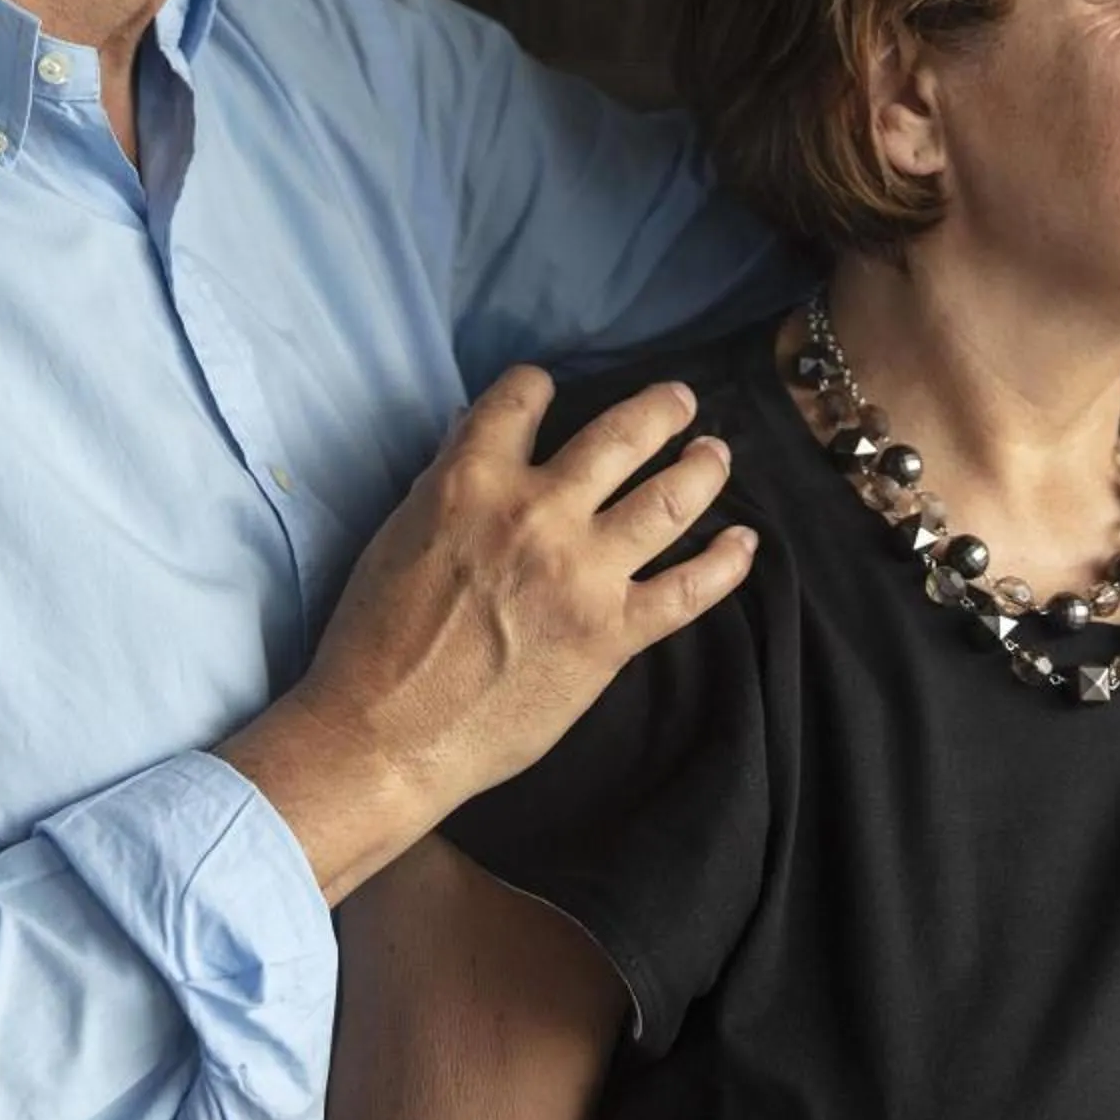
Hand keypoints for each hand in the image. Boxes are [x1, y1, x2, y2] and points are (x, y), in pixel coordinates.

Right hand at [220, 366, 750, 900]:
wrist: (386, 733)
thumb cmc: (375, 637)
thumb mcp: (400, 531)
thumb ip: (451, 487)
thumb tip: (484, 456)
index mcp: (472, 479)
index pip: (522, 399)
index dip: (537, 386)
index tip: (550, 391)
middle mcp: (538, 511)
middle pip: (621, 435)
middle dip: (660, 409)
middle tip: (679, 401)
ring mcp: (583, 573)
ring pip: (670, 498)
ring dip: (703, 467)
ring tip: (716, 452)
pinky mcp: (612, 634)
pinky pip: (689, 589)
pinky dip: (726, 563)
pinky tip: (744, 543)